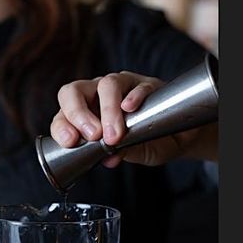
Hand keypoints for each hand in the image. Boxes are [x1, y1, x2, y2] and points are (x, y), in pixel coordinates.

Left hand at [51, 71, 209, 167]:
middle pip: (75, 91)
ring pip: (107, 85)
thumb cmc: (149, 144)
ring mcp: (124, 86)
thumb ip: (119, 153)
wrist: (180, 140)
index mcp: (87, 112)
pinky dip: (134, 96)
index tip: (71, 141)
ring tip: (116, 134)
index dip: (62, 126)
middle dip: (78, 112)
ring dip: (108, 109)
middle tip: (93, 135)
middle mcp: (100, 95)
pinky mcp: (148, 84)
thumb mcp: (131, 154)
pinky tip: (131, 108)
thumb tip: (109, 158)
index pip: (64, 114)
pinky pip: (138, 85)